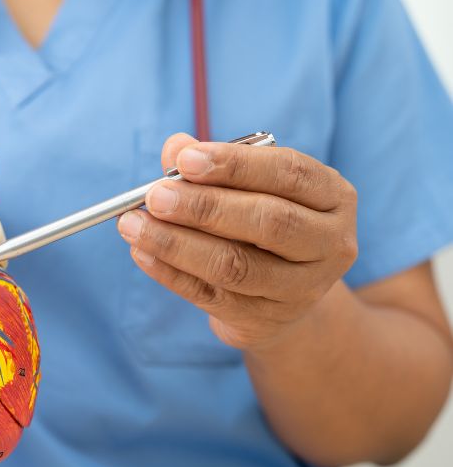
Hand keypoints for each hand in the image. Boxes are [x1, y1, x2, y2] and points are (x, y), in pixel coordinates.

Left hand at [117, 133, 357, 349]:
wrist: (280, 296)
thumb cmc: (260, 223)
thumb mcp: (249, 189)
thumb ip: (213, 166)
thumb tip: (175, 146)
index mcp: (333, 197)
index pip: (289, 172)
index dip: (236, 164)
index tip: (186, 160)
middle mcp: (330, 243)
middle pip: (269, 221)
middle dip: (205, 206)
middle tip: (155, 196)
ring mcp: (301, 288)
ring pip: (235, 264)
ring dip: (176, 242)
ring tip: (133, 225)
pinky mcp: (265, 320)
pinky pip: (209, 295)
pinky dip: (170, 272)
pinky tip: (141, 252)